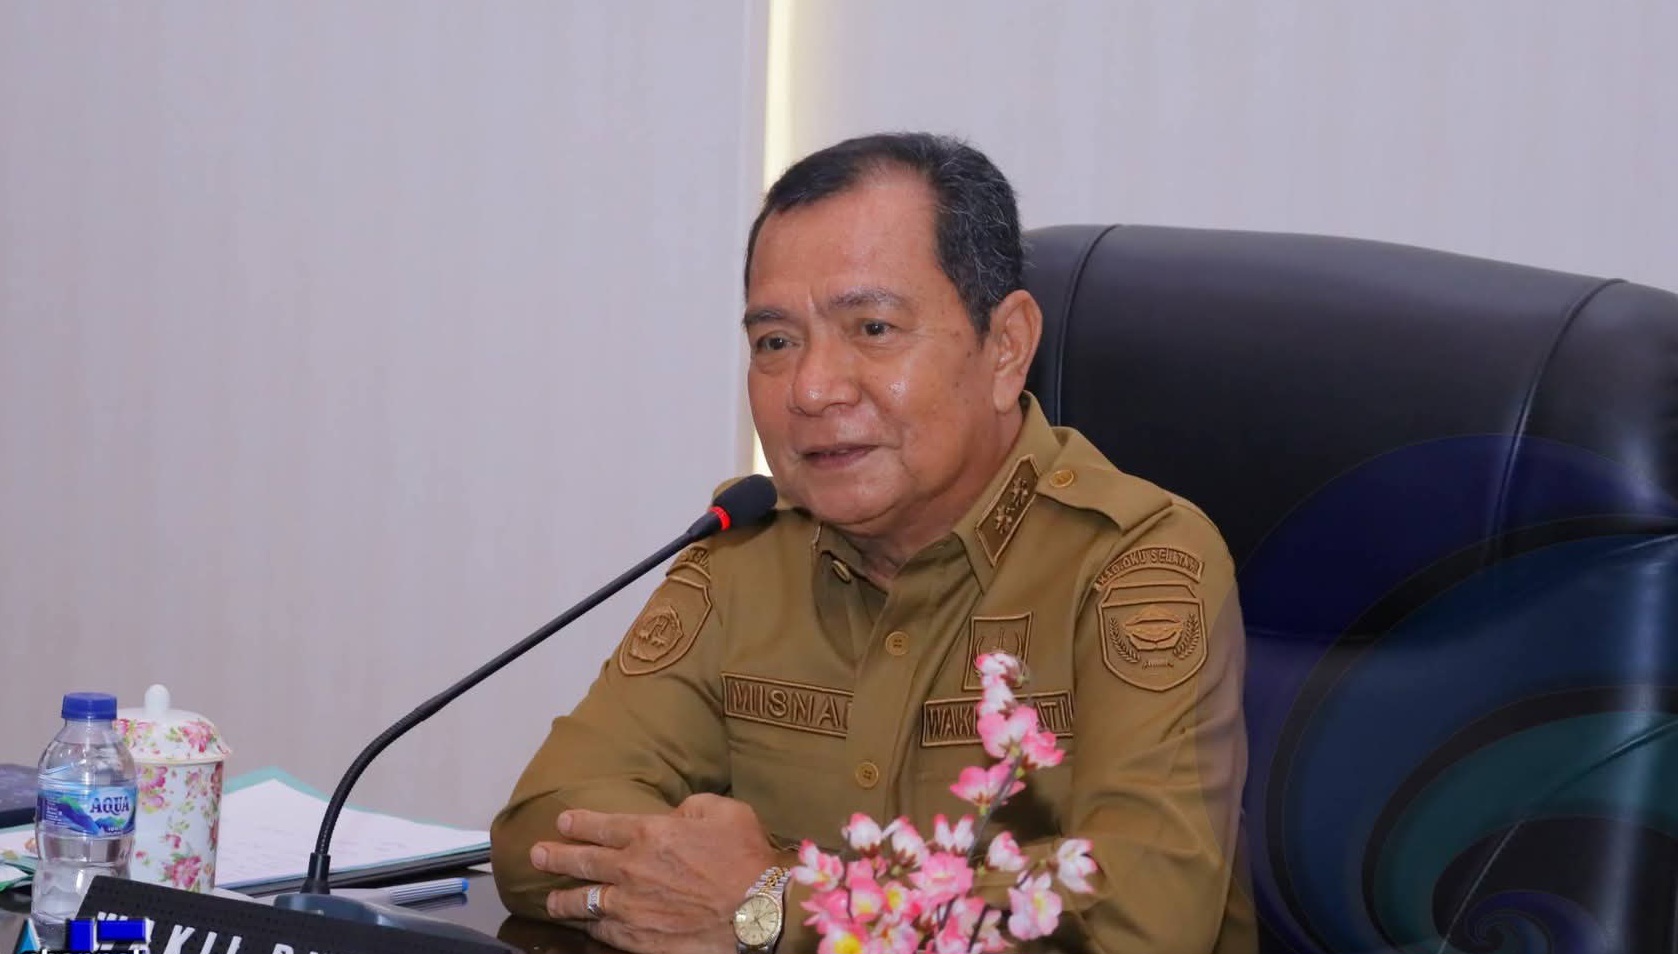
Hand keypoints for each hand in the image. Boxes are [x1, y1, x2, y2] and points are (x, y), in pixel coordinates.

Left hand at [531, 793, 780, 953]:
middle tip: (537, 855)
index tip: (562, 822)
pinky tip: (586, 926)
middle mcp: (630, 869)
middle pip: (581, 862)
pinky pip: (603, 932)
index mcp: (649, 833)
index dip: (578, 823)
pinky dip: (591, 927)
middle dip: (555, 857)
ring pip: (584, 902)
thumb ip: (691, 807)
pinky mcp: (638, 938)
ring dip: (563, 899)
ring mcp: (630, 907)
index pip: (601, 826)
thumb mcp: (724, 812)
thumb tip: (675, 816)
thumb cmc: (745, 858)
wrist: (756, 911)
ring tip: (551, 900)